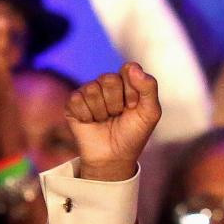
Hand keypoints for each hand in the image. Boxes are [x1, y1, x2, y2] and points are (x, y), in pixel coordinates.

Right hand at [65, 63, 160, 180]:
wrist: (114, 156)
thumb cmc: (133, 134)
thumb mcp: (150, 113)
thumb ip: (149, 87)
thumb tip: (133, 66)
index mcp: (127, 81)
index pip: (128, 69)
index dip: (132, 90)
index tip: (134, 106)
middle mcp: (107, 83)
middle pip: (109, 79)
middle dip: (116, 102)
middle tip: (118, 115)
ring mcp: (89, 92)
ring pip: (92, 89)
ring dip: (102, 111)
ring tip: (105, 120)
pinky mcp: (73, 103)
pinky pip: (77, 100)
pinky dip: (87, 116)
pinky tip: (91, 122)